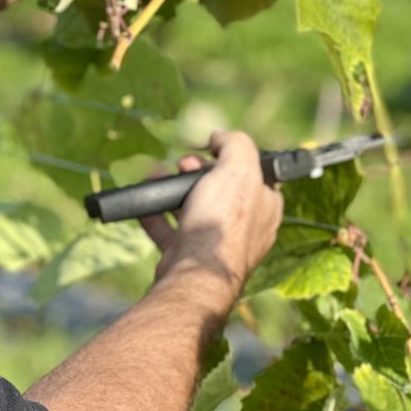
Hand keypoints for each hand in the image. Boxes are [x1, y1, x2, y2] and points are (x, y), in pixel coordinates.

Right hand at [139, 130, 282, 296]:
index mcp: (265, 207)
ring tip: (157, 174)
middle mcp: (244, 227)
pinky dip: (154, 212)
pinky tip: (144, 199)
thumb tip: (220, 137)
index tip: (211, 150)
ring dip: (171, 187)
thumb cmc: (223, 223)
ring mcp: (214, 243)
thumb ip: (235, 143)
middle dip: (196, 171)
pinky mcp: (188, 255)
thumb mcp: (239, 168)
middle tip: (182, 164)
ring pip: (191, 207)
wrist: (195, 273)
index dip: (231, 158)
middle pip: (219, 188)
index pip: (254, 174)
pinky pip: (168, 229)